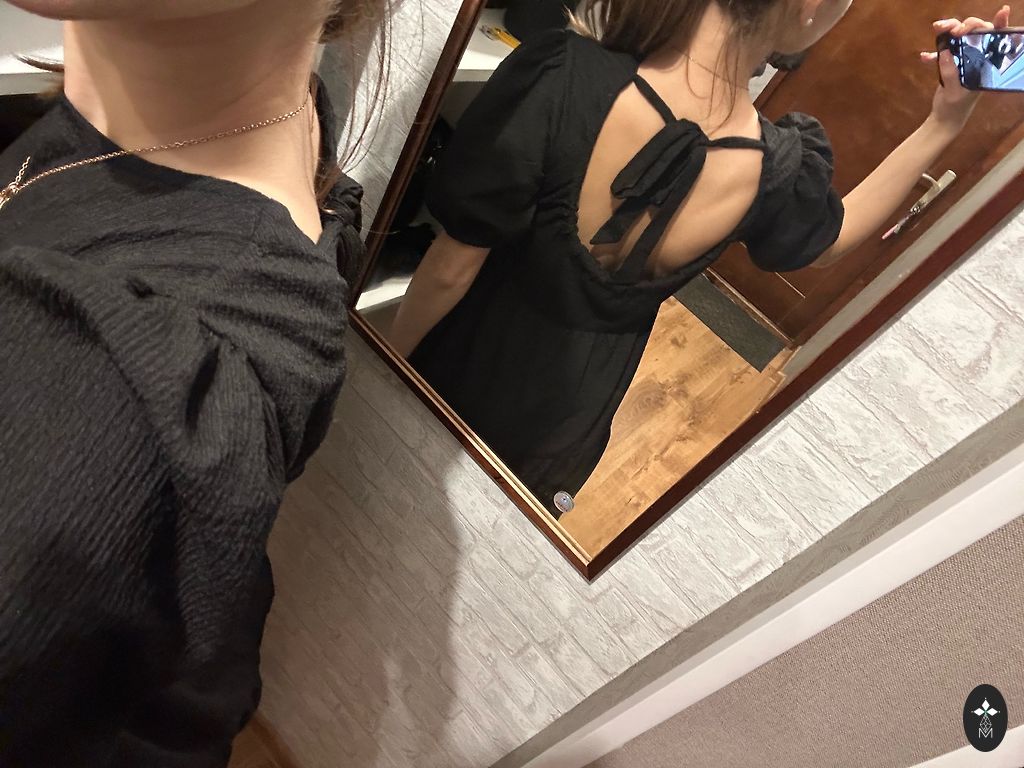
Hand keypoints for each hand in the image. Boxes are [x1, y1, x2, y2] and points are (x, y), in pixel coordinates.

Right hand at [922, 5, 1011, 131]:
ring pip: (959, 37)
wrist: (944, 119)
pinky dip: (933, 52)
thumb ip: (950, 72)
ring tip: (937, 29)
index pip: (997, 39)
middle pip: (975, 32)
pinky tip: (924, 57)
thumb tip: (945, 52)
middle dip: (965, 25)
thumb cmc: (954, 108)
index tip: (1001, 11)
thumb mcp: (954, 92)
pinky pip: (943, 51)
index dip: (999, 23)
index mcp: (986, 64)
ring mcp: (964, 59)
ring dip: (947, 30)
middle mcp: (978, 58)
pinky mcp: (950, 63)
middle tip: (954, 30)